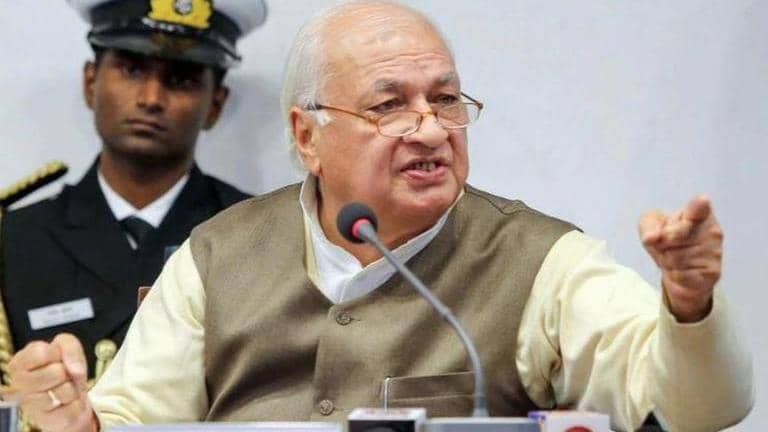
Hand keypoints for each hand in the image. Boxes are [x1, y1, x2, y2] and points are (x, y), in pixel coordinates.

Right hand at [3, 334, 98, 431]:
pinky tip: (64, 403)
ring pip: (65, 389)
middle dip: (67, 373)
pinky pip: (72, 406)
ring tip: (63, 389)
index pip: (40, 352)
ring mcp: (29, 403)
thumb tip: (74, 370)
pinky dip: (75, 403)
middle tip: (63, 377)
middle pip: (56, 372)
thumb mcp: (67, 347)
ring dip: (72, 388)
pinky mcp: (45, 419)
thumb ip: (70, 348)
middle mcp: (19, 383)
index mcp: (20, 362)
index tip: (56, 359)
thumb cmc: (64, 370)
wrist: (70, 398)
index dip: (57, 354)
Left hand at [639, 195, 722, 321]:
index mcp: (700, 212)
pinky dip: (673, 274)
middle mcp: (713, 231)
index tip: (702, 200)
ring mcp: (714, 252)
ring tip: (674, 257)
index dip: (697, 206)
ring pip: (674, 257)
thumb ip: (649, 225)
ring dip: (667, 260)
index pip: (699, 208)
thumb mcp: (651, 226)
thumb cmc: (667, 241)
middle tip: (667, 244)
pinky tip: (681, 270)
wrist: (681, 271)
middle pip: (672, 237)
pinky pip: (680, 274)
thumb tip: (651, 238)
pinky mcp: (712, 273)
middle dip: (662, 244)